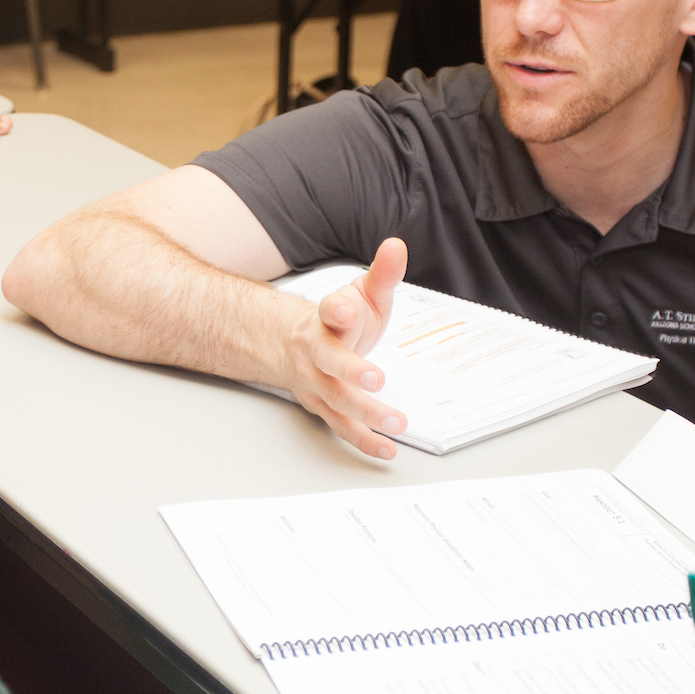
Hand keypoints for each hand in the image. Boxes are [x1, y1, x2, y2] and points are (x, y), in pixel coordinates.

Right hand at [279, 238, 408, 459]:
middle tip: (375, 378)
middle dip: (350, 370)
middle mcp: (317, 351)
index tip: (346, 311)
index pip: (329, 310)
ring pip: (337, 399)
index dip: (337, 310)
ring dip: (365, 412)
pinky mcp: (323, 405)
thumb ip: (382, 273)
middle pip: (329, 361)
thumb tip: (396, 246)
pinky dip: (364, 439)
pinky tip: (386, 447)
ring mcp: (317, 381)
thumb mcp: (362, 292)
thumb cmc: (339, 320)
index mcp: (327, 318)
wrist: (297, 344)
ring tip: (395, 421)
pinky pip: (342, 425)